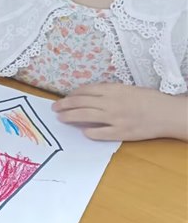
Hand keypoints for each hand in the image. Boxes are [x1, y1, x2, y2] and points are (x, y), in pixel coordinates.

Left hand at [53, 83, 186, 140]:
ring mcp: (115, 118)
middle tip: (55, 108)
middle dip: (64, 105)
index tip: (65, 98)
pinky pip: (99, 133)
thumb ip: (109, 92)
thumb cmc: (150, 100)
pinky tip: (83, 132)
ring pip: (85, 116)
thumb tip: (90, 96)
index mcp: (113, 90)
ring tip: (60, 118)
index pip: (85, 91)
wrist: (167, 114)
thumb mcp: (128, 89)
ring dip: (69, 117)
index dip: (72, 94)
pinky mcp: (121, 132)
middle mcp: (111, 103)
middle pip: (80, 102)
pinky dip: (89, 132)